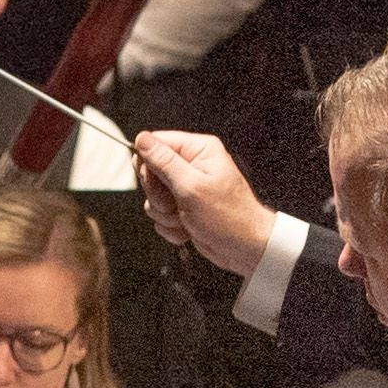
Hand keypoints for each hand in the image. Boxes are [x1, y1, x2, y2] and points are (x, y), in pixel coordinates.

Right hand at [133, 127, 271, 278]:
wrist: (244, 248)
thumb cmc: (229, 217)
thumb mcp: (191, 187)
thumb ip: (163, 162)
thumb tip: (142, 139)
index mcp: (199, 150)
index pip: (155, 143)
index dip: (148, 164)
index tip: (159, 183)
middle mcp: (192, 165)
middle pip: (150, 171)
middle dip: (157, 194)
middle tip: (174, 203)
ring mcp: (187, 187)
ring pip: (153, 197)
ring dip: (164, 214)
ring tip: (185, 218)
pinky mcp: (183, 207)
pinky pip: (160, 214)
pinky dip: (170, 226)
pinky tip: (187, 229)